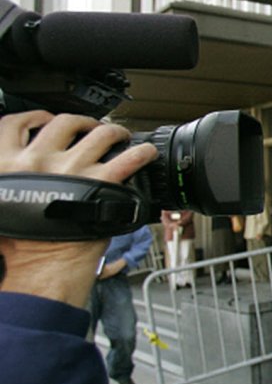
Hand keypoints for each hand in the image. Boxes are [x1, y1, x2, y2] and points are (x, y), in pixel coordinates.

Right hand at [0, 111, 157, 308]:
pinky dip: (141, 152)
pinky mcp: (101, 181)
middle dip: (82, 122)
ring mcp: (72, 167)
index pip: (15, 123)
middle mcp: (38, 158)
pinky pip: (129, 158)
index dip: (34, 118)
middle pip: (65, 122)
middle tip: (91, 128)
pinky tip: (145, 152)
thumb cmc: (19, 245)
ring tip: (120, 136)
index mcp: (5, 161)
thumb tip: (15, 175)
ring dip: (114, 131)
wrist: (41, 266)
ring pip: (100, 133)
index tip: (46, 121)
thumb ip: (5, 182)